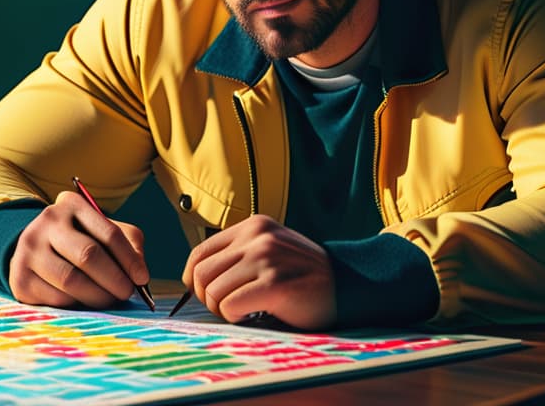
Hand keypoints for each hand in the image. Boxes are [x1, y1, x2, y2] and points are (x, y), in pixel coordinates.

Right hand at [9, 190, 149, 308]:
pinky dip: (76, 304)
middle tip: (126, 293)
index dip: (129, 259)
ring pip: (71, 280)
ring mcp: (29, 249)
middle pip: (88, 255)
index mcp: (72, 204)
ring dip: (98, 296)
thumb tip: (139, 275)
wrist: (35, 250)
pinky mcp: (20, 278)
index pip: (109, 233)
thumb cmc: (80, 240)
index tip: (142, 278)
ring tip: (109, 299)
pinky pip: (57, 299)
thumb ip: (129, 246)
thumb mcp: (105, 232)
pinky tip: (83, 300)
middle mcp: (47, 222)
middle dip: (115, 279)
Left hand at [182, 214, 336, 329]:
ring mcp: (266, 259)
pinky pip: (230, 306)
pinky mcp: (274, 284)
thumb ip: (240, 256)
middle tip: (229, 309)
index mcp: (253, 226)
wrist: (348, 286)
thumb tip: (196, 281)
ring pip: (213, 292)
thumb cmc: (303, 276)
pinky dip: (236, 318)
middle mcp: (257, 237)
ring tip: (246, 312)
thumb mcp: (271, 251)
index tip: (208, 294)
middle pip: (202, 275)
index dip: (195, 280)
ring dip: (223, 310)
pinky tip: (255, 315)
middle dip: (208, 299)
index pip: (200, 253)